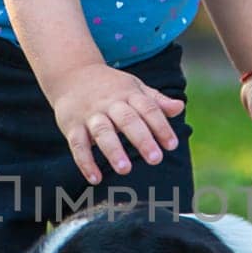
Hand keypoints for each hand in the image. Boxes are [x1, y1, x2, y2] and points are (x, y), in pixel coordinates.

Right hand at [46, 64, 184, 184]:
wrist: (71, 74)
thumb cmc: (110, 86)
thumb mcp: (134, 88)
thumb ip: (156, 101)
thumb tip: (180, 108)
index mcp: (129, 94)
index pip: (148, 109)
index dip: (161, 126)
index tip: (172, 145)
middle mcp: (110, 104)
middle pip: (127, 120)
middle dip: (142, 139)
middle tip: (155, 159)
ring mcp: (90, 115)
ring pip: (102, 132)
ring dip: (113, 151)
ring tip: (125, 170)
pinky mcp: (72, 126)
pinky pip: (78, 144)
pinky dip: (85, 162)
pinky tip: (95, 179)